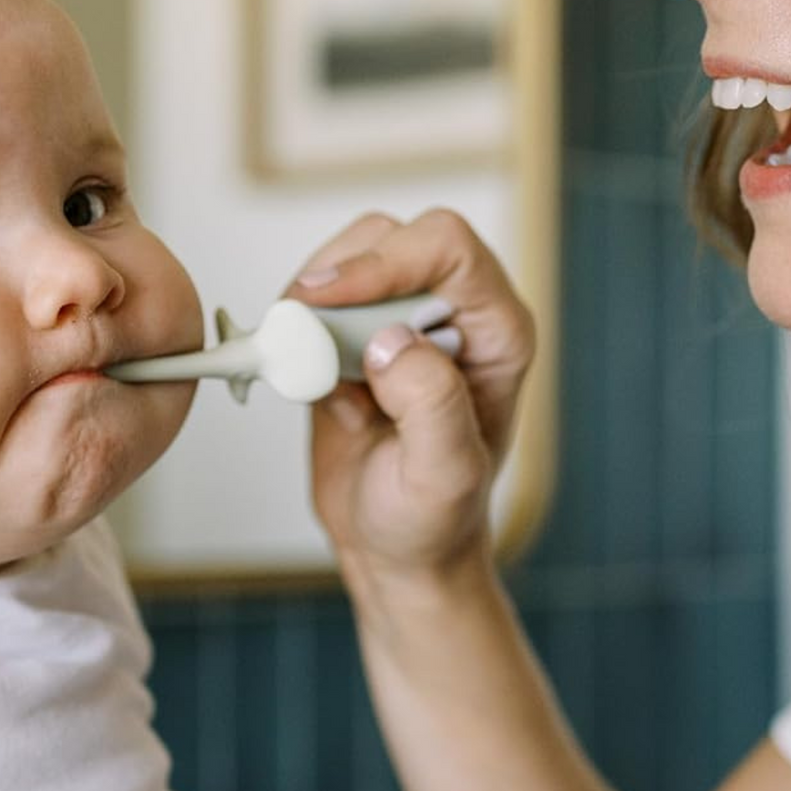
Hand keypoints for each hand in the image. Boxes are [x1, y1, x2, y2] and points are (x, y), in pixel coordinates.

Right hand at [286, 210, 534, 580]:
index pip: (449, 249)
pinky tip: (308, 387)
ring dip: (310, 307)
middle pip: (390, 238)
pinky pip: (313, 303)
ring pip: (346, 259)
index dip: (385, 261)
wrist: (396, 551)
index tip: (325, 299)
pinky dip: (292, 333)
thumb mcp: (445, 477)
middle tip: (299, 335)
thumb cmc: (434, 521)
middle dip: (338, 280)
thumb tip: (390, 339)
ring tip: (308, 375)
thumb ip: (431, 404)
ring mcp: (401, 320)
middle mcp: (455, 314)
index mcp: (497, 333)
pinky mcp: (354, 337)